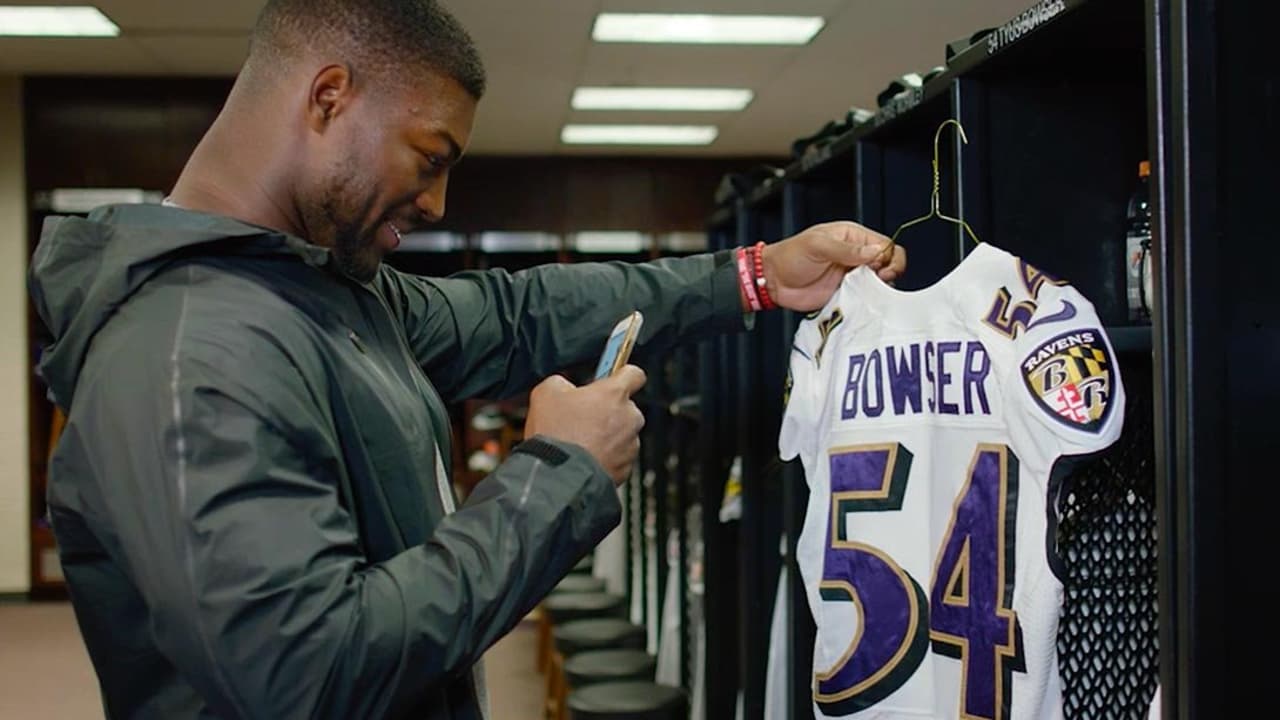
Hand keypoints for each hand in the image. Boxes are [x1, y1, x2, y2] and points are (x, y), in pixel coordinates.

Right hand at [524, 365, 646, 484]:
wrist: (558, 477)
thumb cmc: (555, 435)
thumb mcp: (546, 392)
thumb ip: (563, 382)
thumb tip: (566, 387)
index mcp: (614, 394)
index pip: (635, 374)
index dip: (622, 375)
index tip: (614, 378)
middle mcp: (629, 417)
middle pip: (626, 407)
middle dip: (608, 411)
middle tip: (583, 418)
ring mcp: (630, 444)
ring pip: (622, 433)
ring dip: (607, 435)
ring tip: (580, 442)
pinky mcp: (627, 467)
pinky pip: (619, 456)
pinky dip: (606, 456)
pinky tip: (585, 458)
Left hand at [759, 221, 906, 312]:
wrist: (773, 281)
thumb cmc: (790, 256)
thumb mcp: (818, 245)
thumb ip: (847, 250)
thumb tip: (875, 252)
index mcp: (853, 238)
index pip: (885, 245)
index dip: (889, 257)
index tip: (880, 268)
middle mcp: (856, 257)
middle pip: (888, 263)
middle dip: (889, 272)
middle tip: (878, 280)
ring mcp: (852, 277)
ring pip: (880, 283)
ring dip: (880, 288)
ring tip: (868, 291)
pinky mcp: (846, 295)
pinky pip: (865, 298)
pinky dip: (868, 301)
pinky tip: (863, 301)